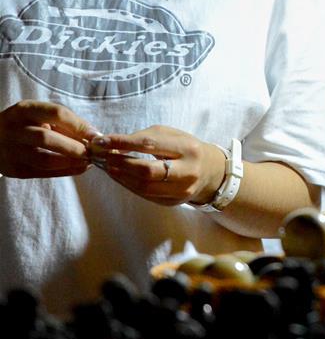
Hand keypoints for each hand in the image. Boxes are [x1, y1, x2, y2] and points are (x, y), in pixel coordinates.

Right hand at [0, 100, 98, 178]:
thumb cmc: (25, 124)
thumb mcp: (38, 115)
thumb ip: (62, 122)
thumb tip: (92, 135)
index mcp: (24, 109)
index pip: (55, 113)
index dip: (78, 125)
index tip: (95, 134)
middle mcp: (14, 129)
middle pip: (47, 138)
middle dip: (74, 146)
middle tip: (92, 152)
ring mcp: (12, 151)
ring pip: (44, 159)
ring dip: (70, 162)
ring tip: (88, 162)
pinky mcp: (14, 170)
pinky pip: (42, 173)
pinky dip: (64, 172)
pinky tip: (78, 169)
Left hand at [88, 125, 225, 206]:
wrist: (209, 172)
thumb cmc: (185, 148)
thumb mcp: (172, 135)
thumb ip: (146, 138)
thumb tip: (113, 143)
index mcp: (187, 148)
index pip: (149, 144)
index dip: (123, 143)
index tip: (101, 141)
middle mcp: (187, 171)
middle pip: (147, 171)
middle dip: (120, 164)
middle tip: (101, 157)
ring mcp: (181, 190)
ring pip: (144, 187)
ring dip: (120, 177)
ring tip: (106, 167)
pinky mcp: (173, 203)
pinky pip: (146, 195)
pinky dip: (128, 185)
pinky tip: (118, 177)